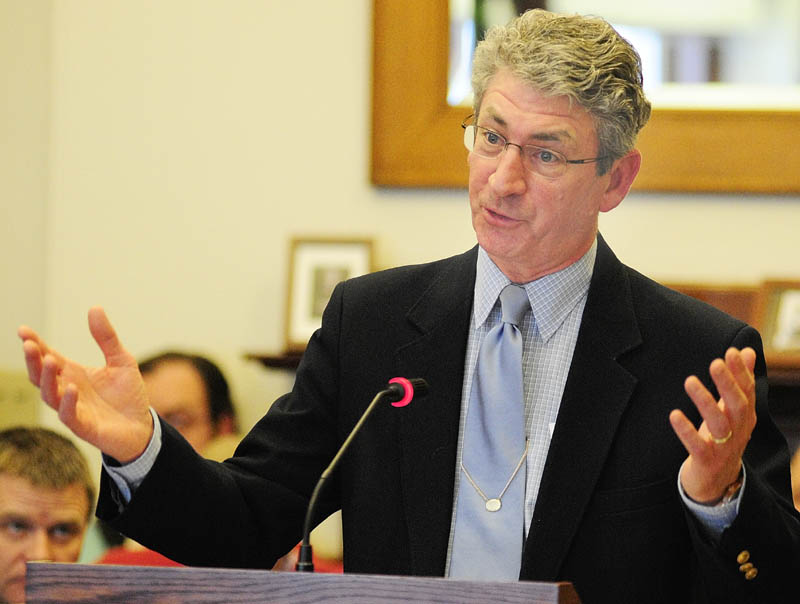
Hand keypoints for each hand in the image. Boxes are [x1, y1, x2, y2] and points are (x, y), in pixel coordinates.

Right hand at [18, 306, 153, 462]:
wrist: (141, 425)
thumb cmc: (128, 394)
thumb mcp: (121, 360)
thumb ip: (107, 337)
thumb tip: (94, 308)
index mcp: (73, 373)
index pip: (48, 357)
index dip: (35, 344)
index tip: (23, 330)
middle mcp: (68, 390)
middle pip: (41, 376)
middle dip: (34, 361)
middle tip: (29, 345)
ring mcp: (73, 409)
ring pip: (50, 395)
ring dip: (47, 379)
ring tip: (50, 360)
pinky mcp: (84, 426)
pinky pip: (69, 415)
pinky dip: (68, 402)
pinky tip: (71, 388)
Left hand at [669, 347, 756, 503]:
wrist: (716, 481)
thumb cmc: (721, 437)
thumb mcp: (730, 409)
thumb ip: (738, 381)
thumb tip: (747, 350)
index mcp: (745, 417)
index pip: (747, 391)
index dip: (741, 372)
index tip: (731, 351)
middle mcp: (739, 431)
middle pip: (738, 406)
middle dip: (728, 384)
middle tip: (715, 363)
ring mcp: (724, 448)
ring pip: (719, 424)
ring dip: (705, 402)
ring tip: (689, 381)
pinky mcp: (707, 462)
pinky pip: (698, 446)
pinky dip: (687, 431)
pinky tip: (674, 415)